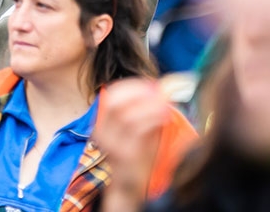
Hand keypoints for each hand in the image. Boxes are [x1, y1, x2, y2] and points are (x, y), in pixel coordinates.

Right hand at [93, 78, 169, 204]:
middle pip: (114, 102)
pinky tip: (166, 117)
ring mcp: (111, 145)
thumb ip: (148, 109)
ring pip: (127, 115)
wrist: (130, 185)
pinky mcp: (125, 155)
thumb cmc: (136, 153)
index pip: (111, 95)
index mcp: (103, 122)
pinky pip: (138, 131)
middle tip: (159, 92)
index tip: (152, 84)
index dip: (132, 86)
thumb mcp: (140, 128)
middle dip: (138, 93)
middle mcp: (102, 132)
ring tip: (166, 105)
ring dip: (150, 106)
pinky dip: (153, 119)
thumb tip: (165, 87)